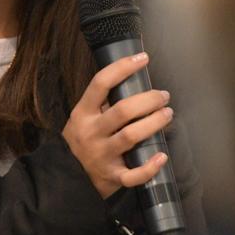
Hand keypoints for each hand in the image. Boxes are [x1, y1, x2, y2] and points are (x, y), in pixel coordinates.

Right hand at [61, 52, 173, 198]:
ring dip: (154, 123)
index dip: (122, 67)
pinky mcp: (112, 176)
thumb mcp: (82, 118)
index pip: (101, 83)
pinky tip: (163, 156)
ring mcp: (102, 155)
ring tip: (167, 114)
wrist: (67, 176)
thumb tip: (132, 80)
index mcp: (83, 113)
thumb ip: (101, 103)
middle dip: (148, 100)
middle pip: (123, 110)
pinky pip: (133, 174)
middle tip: (163, 96)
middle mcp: (92, 132)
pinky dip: (150, 166)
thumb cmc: (81, 140)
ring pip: (131, 136)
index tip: (142, 58)